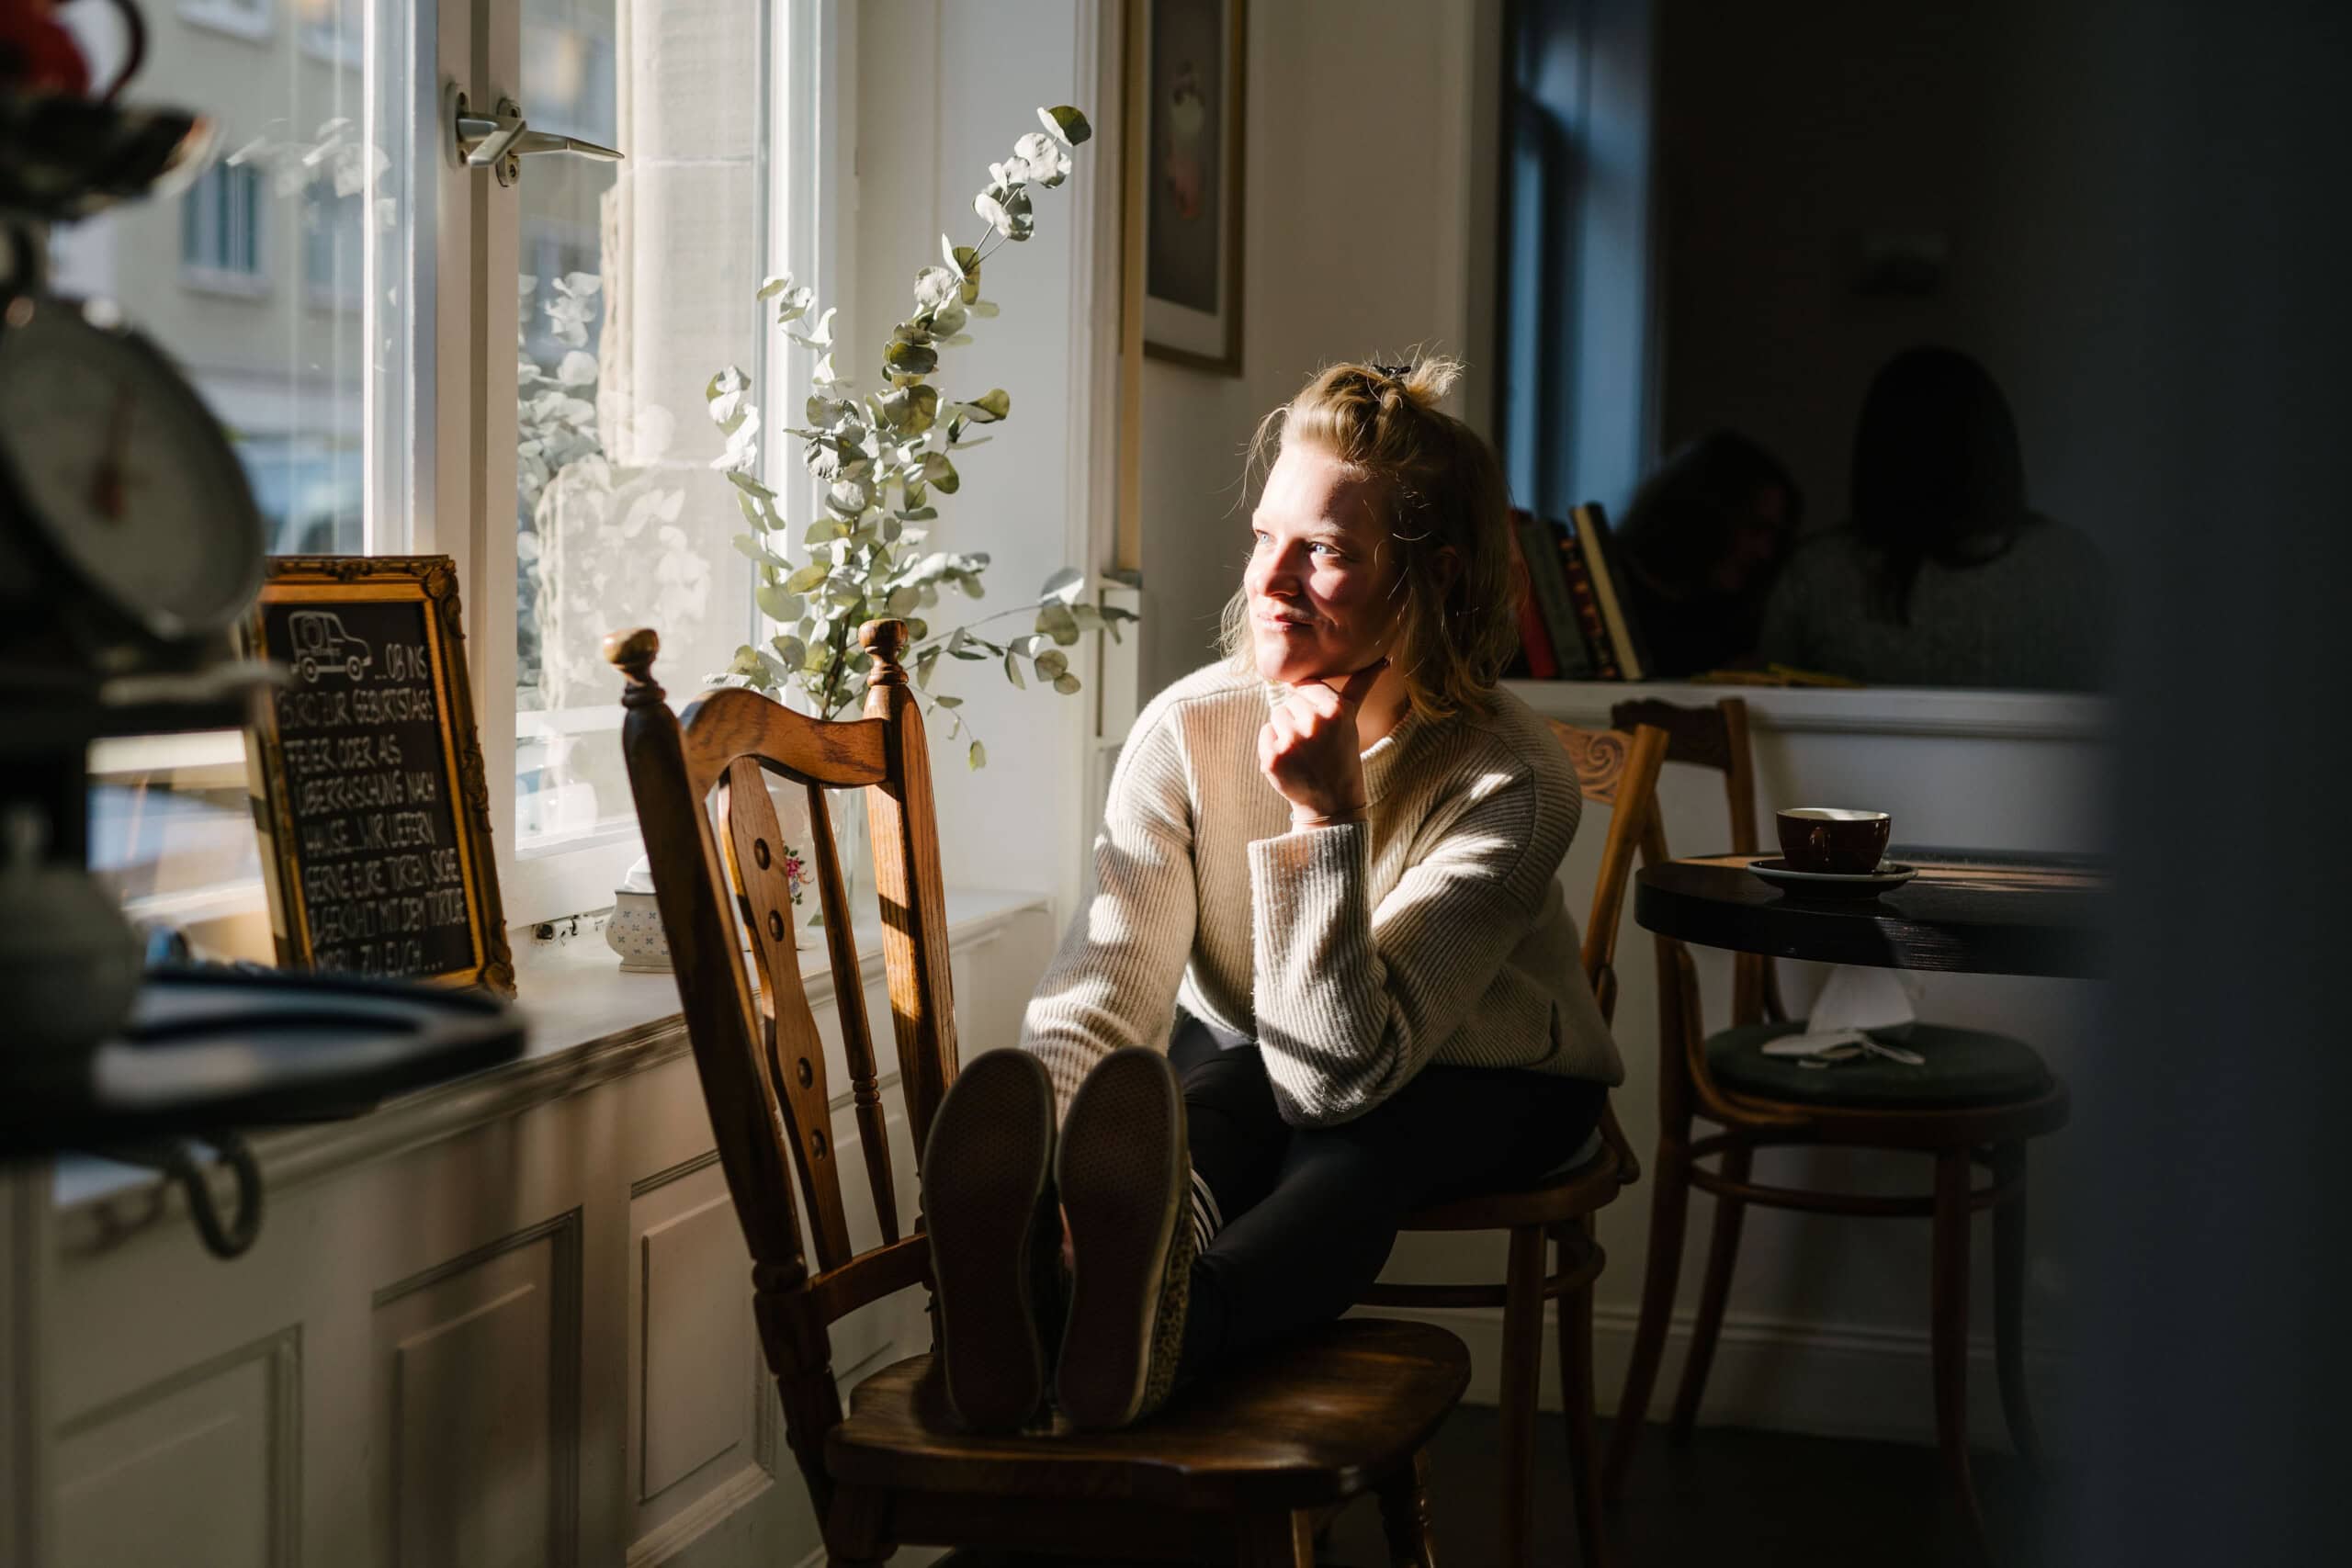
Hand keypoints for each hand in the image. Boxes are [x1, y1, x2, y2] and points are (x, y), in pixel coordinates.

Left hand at [1257, 658, 1385, 826]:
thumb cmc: (1341, 755)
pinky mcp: (1272, 757)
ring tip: (1303, 752)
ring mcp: (1292, 740)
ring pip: (1276, 715)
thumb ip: (1361, 685)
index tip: (1321, 725)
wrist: (1332, 803)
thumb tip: (1385, 658)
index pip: (1306, 686)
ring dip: (1285, 732)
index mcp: (1337, 709)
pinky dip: (1273, 747)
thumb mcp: (1352, 719)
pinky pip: (1265, 733)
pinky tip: (1291, 762)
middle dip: (1299, 719)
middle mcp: (1315, 722)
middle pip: (1290, 701)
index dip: (1311, 705)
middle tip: (1314, 744)